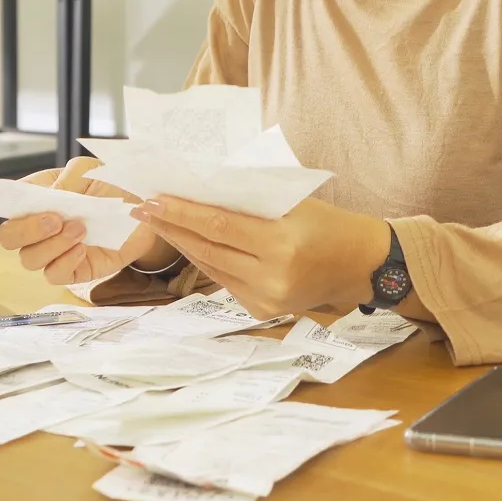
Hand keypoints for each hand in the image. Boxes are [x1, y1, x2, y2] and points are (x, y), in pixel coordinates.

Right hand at [0, 157, 174, 286]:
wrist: (146, 212)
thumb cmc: (115, 187)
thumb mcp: (92, 171)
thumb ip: (69, 179)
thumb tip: (52, 195)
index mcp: (36, 197)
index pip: (1, 204)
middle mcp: (38, 226)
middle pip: (8, 237)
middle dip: (26, 229)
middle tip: (54, 218)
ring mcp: (52, 250)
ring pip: (29, 258)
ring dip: (51, 244)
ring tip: (79, 229)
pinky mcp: (72, 270)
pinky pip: (54, 275)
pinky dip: (65, 262)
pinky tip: (82, 249)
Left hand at [129, 195, 389, 319]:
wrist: (359, 265)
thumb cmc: (327, 223)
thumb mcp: (291, 203)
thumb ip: (249, 201)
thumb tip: (200, 189)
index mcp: (280, 244)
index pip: (218, 225)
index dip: (182, 213)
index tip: (152, 200)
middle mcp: (271, 276)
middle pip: (207, 248)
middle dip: (172, 227)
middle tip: (142, 208)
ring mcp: (265, 299)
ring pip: (210, 267)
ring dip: (182, 244)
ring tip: (158, 223)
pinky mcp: (262, 311)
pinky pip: (224, 282)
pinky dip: (204, 261)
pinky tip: (188, 243)